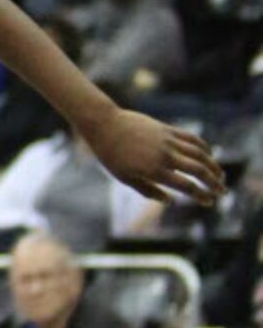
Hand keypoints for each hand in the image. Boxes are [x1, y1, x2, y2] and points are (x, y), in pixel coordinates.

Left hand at [77, 106, 223, 203]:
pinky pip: (192, 138)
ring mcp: (169, 141)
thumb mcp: (125, 178)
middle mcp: (165, 156)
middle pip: (199, 170)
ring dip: (213, 165)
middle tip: (222, 191)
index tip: (208, 202)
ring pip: (200, 154)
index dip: (200, 195)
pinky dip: (204, 147)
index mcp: (154, 171)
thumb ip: (148, 190)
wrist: (105, 126)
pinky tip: (209, 154)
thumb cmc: (111, 156)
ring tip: (220, 175)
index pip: (186, 186)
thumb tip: (170, 201)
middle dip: (214, 182)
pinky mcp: (168, 129)